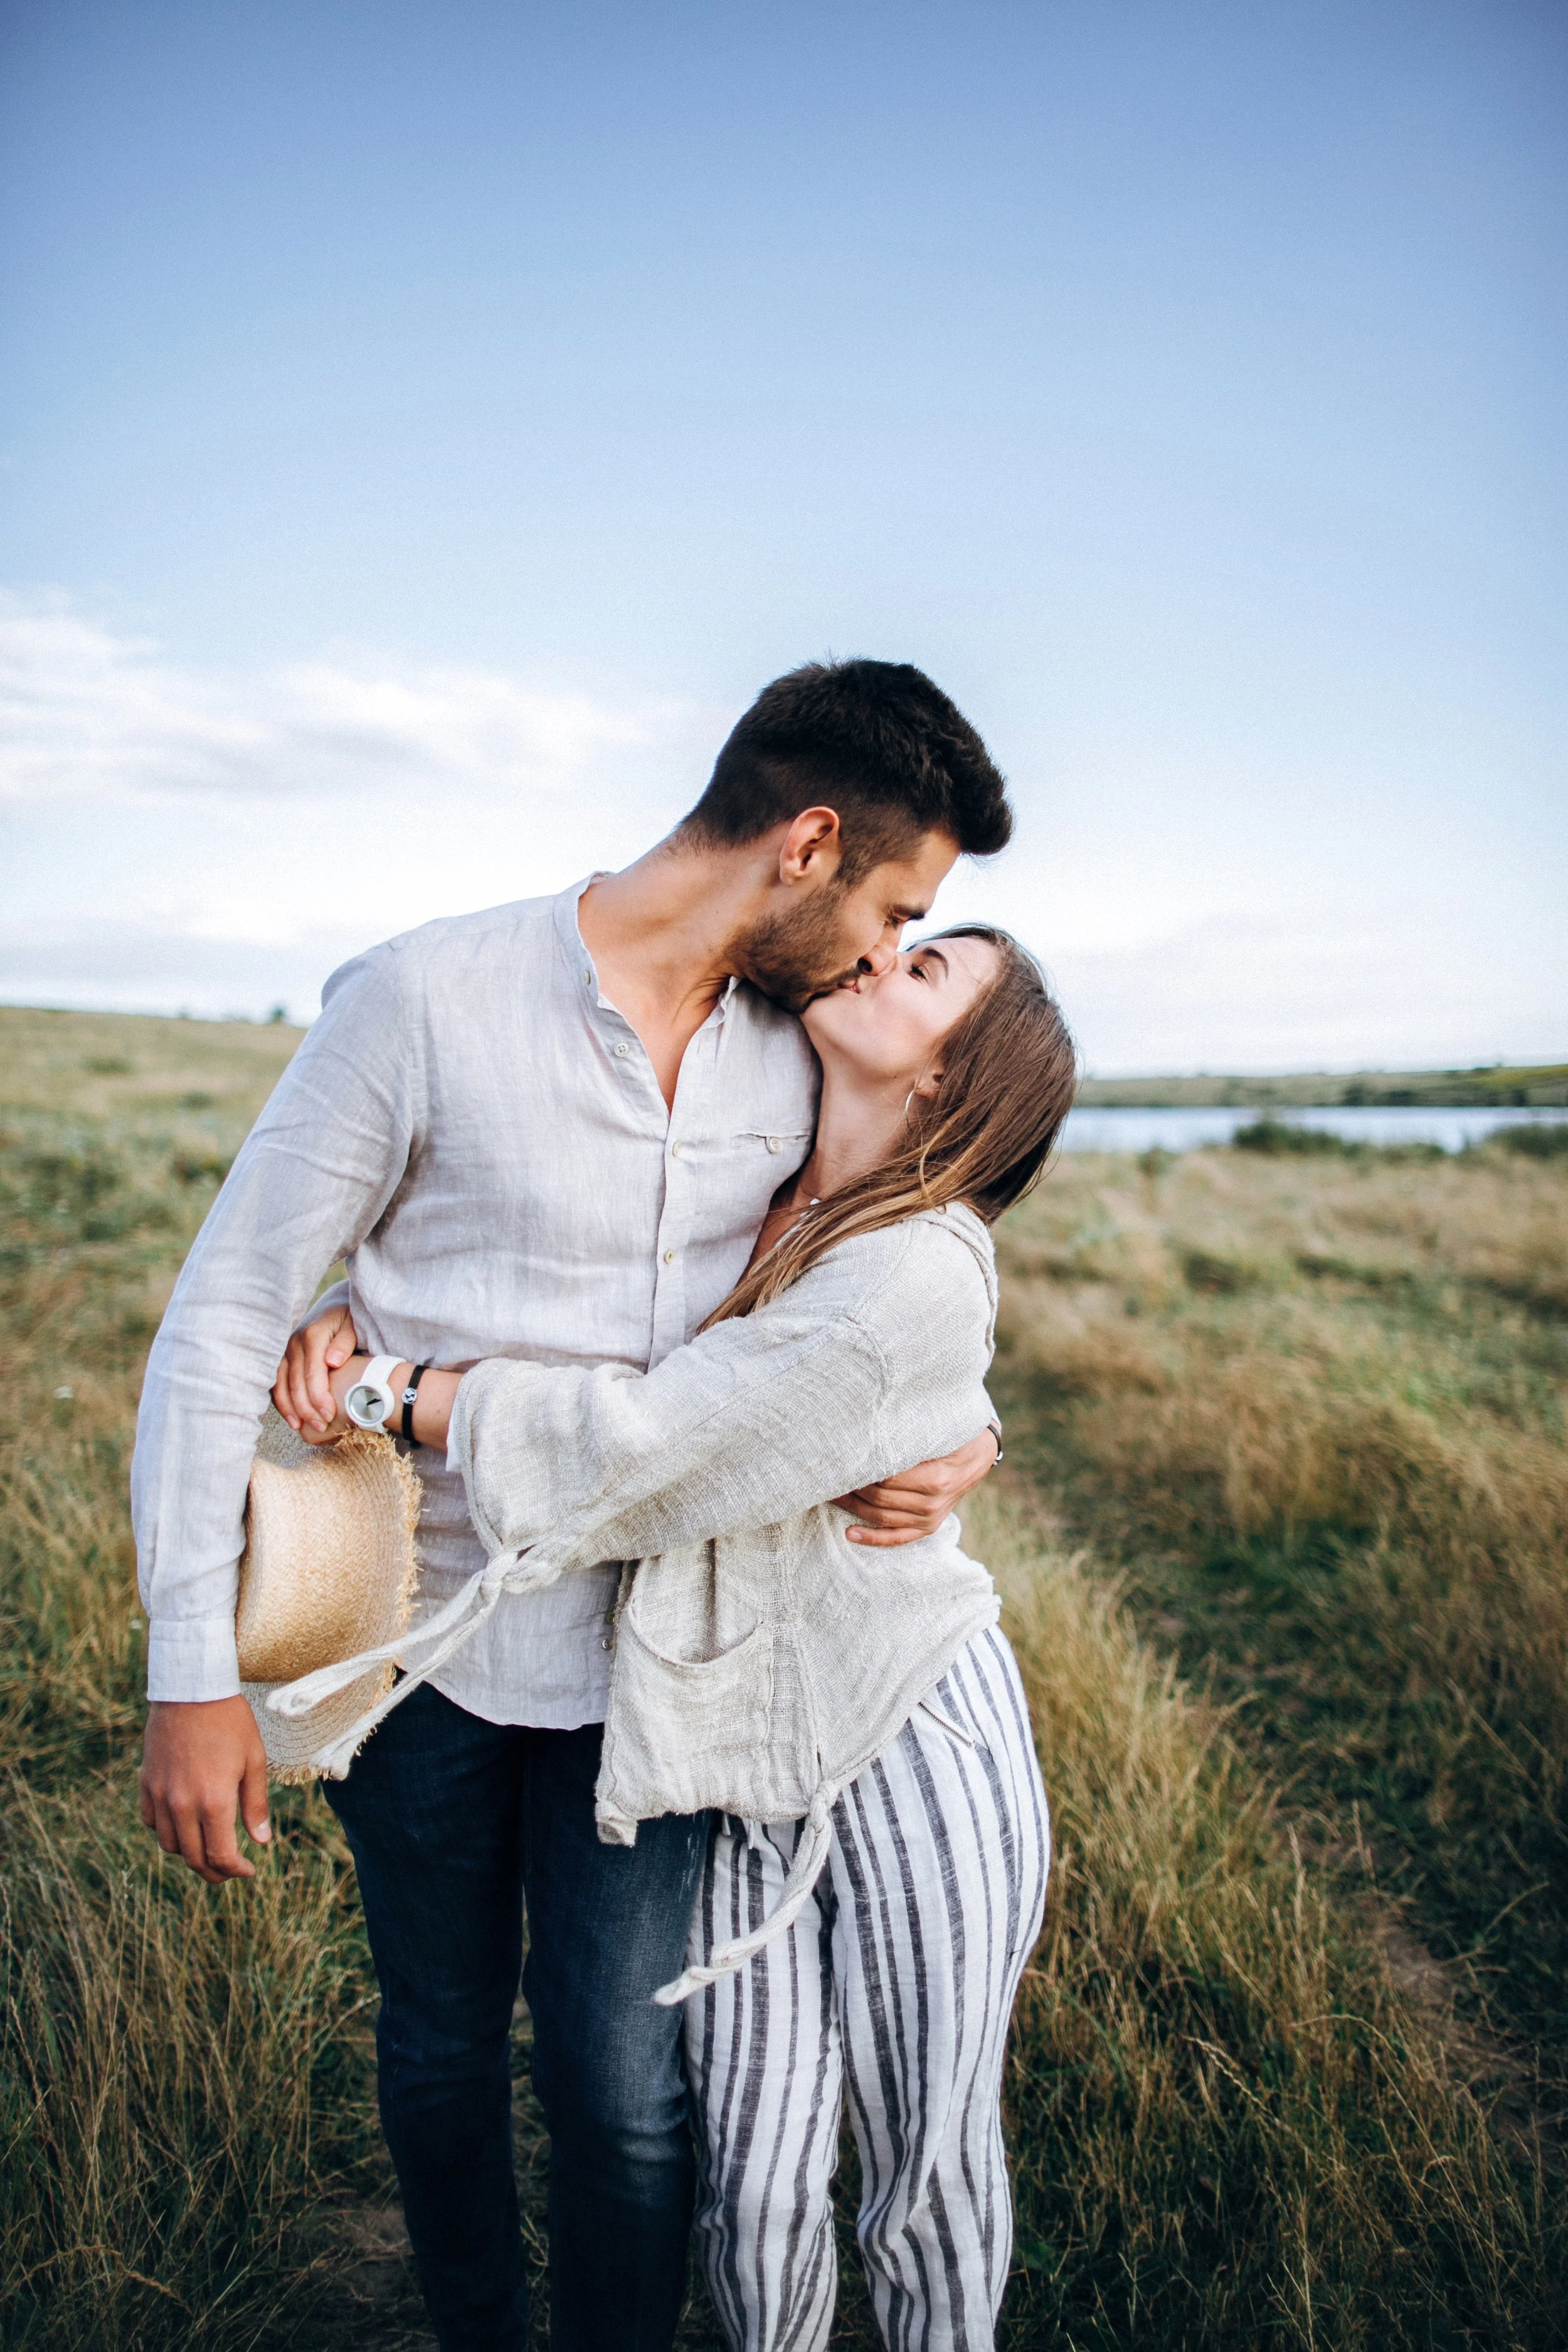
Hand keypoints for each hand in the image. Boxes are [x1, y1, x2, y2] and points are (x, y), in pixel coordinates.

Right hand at [139, 1696, 270, 1883]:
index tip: (249, 1871)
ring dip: (191, 1855)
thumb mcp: (253, 1760)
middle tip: (230, 1871)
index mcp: (214, 1801)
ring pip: (170, 1845)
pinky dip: (167, 1832)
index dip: (236, 1871)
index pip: (221, 1856)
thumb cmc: (230, 1721)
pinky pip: (152, 1823)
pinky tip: (184, 1825)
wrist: (191, 1689)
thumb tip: (261, 1842)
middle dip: (215, 1873)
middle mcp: (182, 1805)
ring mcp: (160, 1795)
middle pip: (194, 1859)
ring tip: (209, 1849)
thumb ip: (256, 1804)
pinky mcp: (146, 1784)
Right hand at [274, 1301, 360, 1433]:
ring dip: (289, 1408)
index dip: (319, 1395)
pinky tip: (291, 1418)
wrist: (334, 1306)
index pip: (312, 1371)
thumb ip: (344, 1342)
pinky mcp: (282, 1359)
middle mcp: (294, 1343)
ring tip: (301, 1427)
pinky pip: (276, 1383)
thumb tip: (332, 1361)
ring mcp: (285, 1351)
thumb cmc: (349, 1318)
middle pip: (295, 1381)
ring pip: (280, 1384)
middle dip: (307, 1407)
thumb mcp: (353, 1324)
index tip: (329, 1414)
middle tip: (321, 1426)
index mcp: (312, 1335)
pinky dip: (281, 1402)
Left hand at [834, 1425, 1001, 1548]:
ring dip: (853, 1508)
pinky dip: (872, 1538)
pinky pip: (897, 1538)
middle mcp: (931, 1502)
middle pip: (879, 1498)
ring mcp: (930, 1518)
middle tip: (830, 1476)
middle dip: (851, 1487)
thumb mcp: (935, 1432)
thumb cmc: (952, 1437)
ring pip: (882, 1517)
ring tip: (832, 1496)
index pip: (885, 1478)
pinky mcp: (928, 1526)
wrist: (978, 1455)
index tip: (841, 1461)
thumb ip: (907, 1438)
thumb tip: (866, 1436)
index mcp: (934, 1478)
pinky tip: (850, 1533)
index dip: (860, 1471)